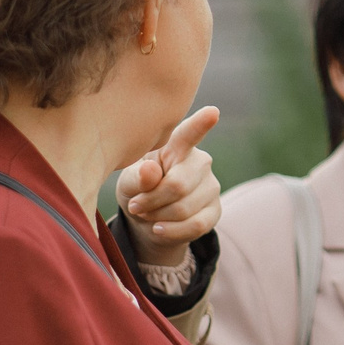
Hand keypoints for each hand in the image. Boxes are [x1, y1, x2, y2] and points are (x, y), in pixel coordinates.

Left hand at [118, 105, 221, 268]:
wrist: (148, 221)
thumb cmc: (138, 190)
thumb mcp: (128, 182)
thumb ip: (137, 177)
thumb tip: (151, 171)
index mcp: (176, 147)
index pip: (189, 134)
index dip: (200, 124)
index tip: (212, 112)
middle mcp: (200, 162)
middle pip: (178, 185)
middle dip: (152, 201)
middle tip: (135, 205)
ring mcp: (211, 186)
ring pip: (185, 208)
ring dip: (158, 217)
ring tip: (146, 214)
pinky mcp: (215, 210)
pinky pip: (196, 225)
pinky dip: (172, 231)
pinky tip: (158, 229)